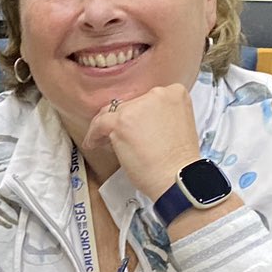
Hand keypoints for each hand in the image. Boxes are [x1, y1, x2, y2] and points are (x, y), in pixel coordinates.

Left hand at [81, 84, 203, 201]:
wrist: (177, 177)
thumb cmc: (177, 161)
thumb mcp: (177, 126)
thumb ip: (159, 117)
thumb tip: (136, 122)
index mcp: (174, 94)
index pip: (146, 99)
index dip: (137, 114)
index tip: (133, 126)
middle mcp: (157, 94)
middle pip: (128, 104)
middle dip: (121, 120)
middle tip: (115, 136)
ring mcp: (138, 107)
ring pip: (111, 113)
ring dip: (106, 128)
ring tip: (103, 141)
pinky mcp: (121, 122)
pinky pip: (99, 124)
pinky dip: (93, 136)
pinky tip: (93, 144)